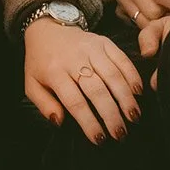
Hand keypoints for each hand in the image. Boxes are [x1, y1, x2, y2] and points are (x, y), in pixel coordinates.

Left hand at [22, 17, 141, 142]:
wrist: (46, 29)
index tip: (99, 139)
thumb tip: (60, 122)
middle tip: (120, 134)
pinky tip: (138, 92)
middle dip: (111, 114)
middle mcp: (74, 59)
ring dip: (126, 98)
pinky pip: (121, 59)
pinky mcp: (104, 42)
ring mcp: (91, 48)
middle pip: (97, 90)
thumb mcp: (31, 85)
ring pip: (112, 75)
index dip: (89, 122)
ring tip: (134, 117)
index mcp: (54, 72)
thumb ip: (44, 105)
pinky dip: (132, 75)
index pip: (75, 101)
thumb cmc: (40, 63)